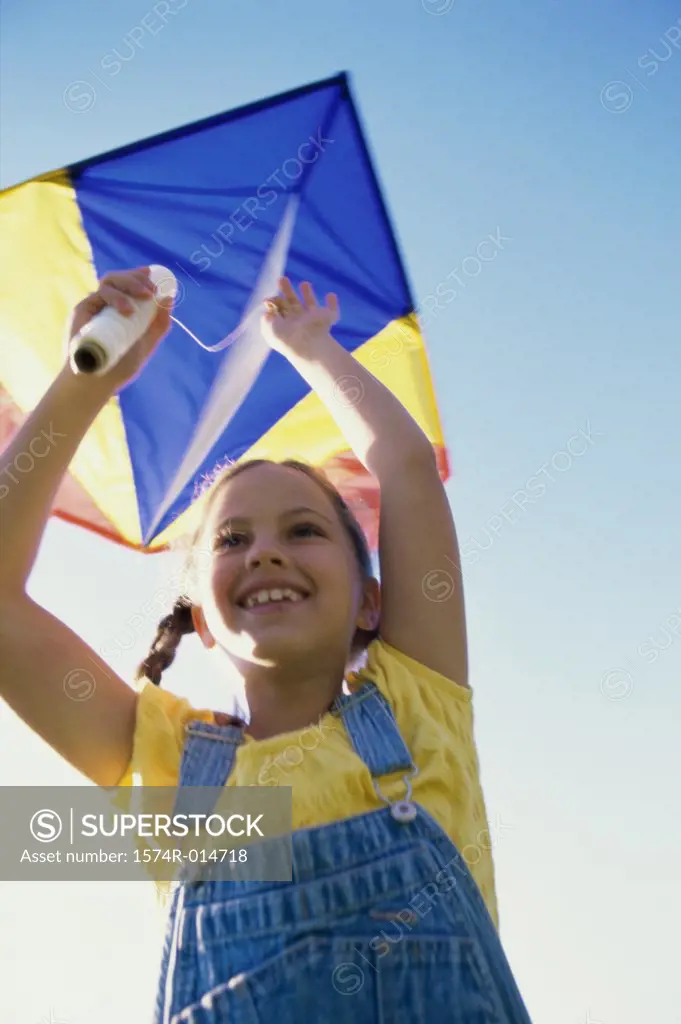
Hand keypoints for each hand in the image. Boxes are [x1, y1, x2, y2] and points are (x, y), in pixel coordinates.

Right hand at [65, 267, 173, 391]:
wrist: (96, 383)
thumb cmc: (119, 367)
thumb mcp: (146, 344)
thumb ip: (158, 324)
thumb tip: (169, 298)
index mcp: (120, 310)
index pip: (128, 285)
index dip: (140, 276)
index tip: (154, 275)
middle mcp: (106, 305)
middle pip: (119, 278)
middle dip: (138, 279)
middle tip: (153, 289)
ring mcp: (95, 306)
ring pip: (110, 281)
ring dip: (130, 284)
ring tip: (145, 296)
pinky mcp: (83, 310)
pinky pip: (100, 294)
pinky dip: (116, 298)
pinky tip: (128, 311)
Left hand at [261, 278, 338, 353]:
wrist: (306, 344)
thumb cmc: (285, 338)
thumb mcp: (269, 328)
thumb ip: (266, 318)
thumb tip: (269, 311)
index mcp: (285, 325)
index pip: (279, 310)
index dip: (274, 302)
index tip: (269, 298)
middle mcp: (298, 321)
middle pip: (292, 303)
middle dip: (287, 290)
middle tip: (281, 279)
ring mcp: (313, 320)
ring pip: (310, 305)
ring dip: (308, 294)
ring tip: (305, 283)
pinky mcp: (327, 319)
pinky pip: (332, 311)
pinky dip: (333, 304)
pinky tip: (331, 295)